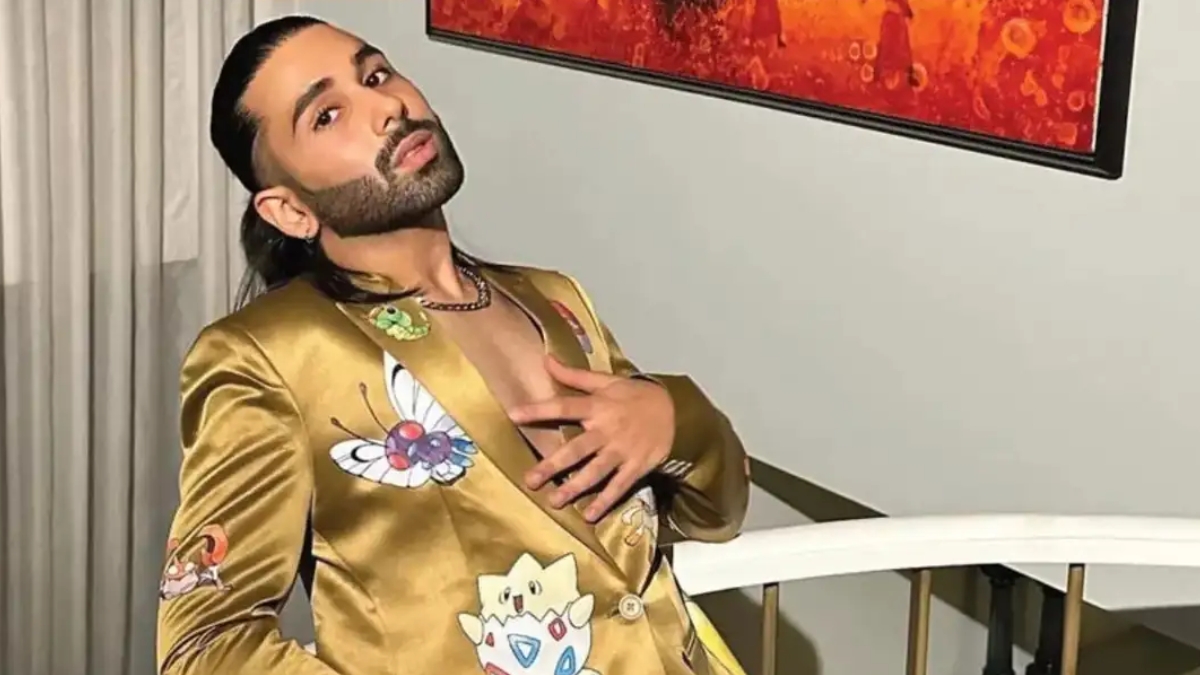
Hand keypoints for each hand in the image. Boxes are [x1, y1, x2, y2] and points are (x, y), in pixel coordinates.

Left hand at [509, 355, 674, 521]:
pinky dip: (606, 501)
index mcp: (597, 406)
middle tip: (530, 480)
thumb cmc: (634, 395)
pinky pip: (619, 486)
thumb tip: (545, 359)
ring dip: (575, 487)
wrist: (676, 410)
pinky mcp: (636, 466)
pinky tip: (590, 515)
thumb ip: (574, 375)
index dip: (539, 410)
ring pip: (595, 471)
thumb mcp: (606, 381)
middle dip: (553, 465)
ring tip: (554, 501)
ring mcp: (622, 451)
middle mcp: (607, 430)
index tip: (514, 415)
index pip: (564, 406)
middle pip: (576, 449)